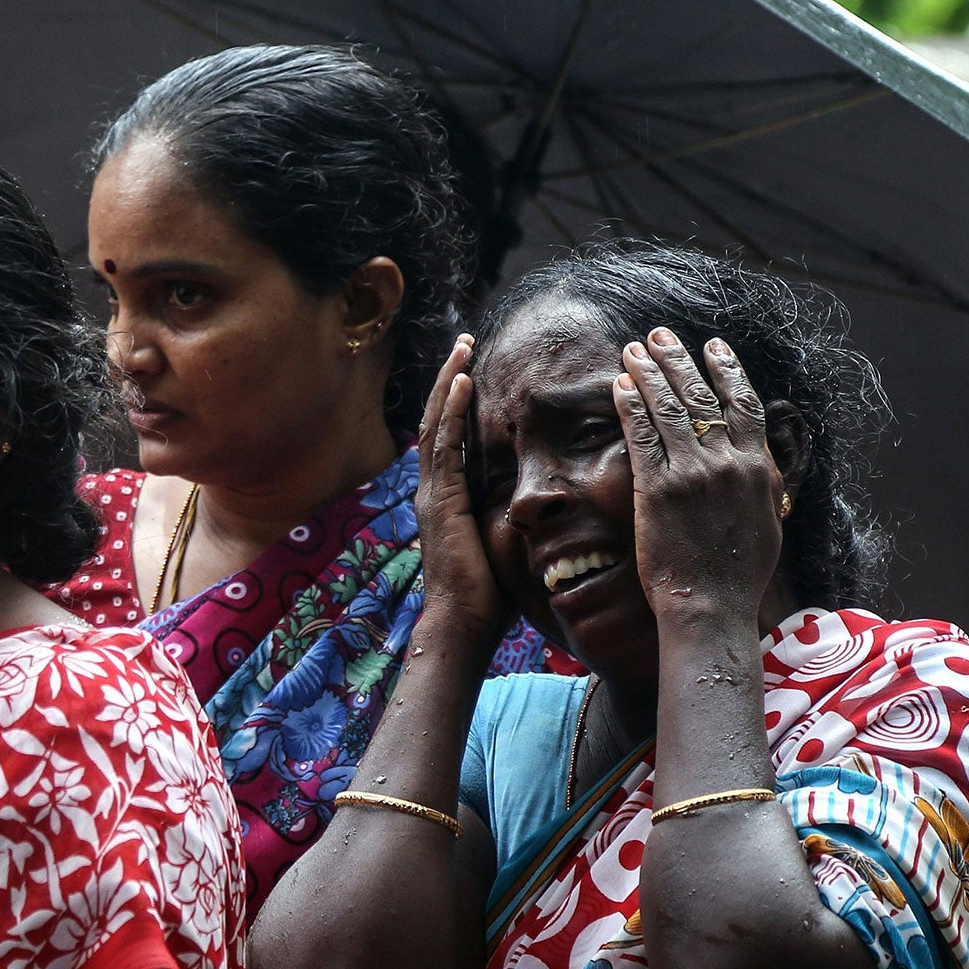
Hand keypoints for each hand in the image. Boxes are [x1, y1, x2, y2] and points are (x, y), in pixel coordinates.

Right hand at [415, 337, 507, 650]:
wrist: (463, 624)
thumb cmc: (485, 598)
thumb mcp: (498, 547)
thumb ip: (506, 520)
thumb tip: (535, 508)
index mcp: (445, 500)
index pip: (448, 439)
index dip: (456, 404)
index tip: (470, 372)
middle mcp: (432, 491)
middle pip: (435, 421)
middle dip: (448, 380)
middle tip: (462, 343)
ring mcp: (432, 494)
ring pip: (436, 424)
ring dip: (449, 383)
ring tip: (462, 349)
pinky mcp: (442, 500)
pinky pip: (445, 445)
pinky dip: (451, 411)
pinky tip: (463, 382)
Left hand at [616, 329, 783, 628]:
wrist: (711, 605)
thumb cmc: (737, 574)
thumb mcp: (767, 520)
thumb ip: (762, 484)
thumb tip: (760, 460)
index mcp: (757, 467)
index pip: (744, 404)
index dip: (727, 370)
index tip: (714, 347)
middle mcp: (728, 463)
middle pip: (702, 396)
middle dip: (678, 360)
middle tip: (659, 335)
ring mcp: (692, 474)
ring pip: (669, 408)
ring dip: (648, 373)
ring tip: (633, 348)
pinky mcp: (657, 489)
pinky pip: (641, 436)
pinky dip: (630, 406)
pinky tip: (619, 385)